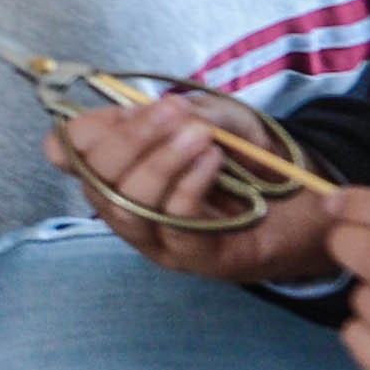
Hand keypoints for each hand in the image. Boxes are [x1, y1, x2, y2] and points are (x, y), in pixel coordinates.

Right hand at [50, 91, 338, 282]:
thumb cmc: (247, 158)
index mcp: (119, 168)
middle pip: (97, 180)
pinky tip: (213, 160)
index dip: (78, 135)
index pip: (69, 154)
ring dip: (160, 162)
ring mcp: (155, 240)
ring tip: (199, 135)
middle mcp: (125, 208)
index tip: (119, 112)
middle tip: (173, 112)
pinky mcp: (192, 259)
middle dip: (131, 140)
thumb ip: (183, 112)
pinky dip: (189, 184)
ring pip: (128, 206)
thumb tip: (145, 110)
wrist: (301, 204)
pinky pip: (173, 224)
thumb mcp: (216, 118)